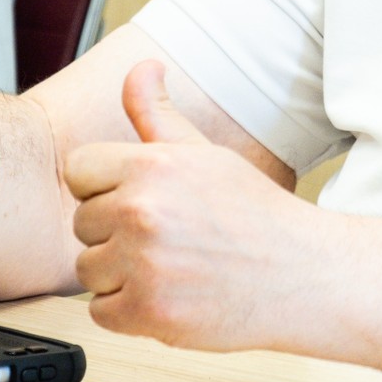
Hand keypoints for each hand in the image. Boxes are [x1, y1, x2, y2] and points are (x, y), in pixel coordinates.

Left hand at [67, 62, 322, 350]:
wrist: (303, 274)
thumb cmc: (256, 215)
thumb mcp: (205, 153)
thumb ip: (156, 114)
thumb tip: (141, 69)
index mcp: (153, 165)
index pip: (79, 171)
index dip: (106, 187)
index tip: (138, 199)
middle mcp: (143, 211)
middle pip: (82, 224)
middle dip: (116, 233)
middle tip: (166, 237)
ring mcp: (144, 265)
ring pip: (89, 270)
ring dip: (120, 275)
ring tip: (169, 267)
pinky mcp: (148, 312)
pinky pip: (102, 312)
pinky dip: (129, 311)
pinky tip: (168, 294)